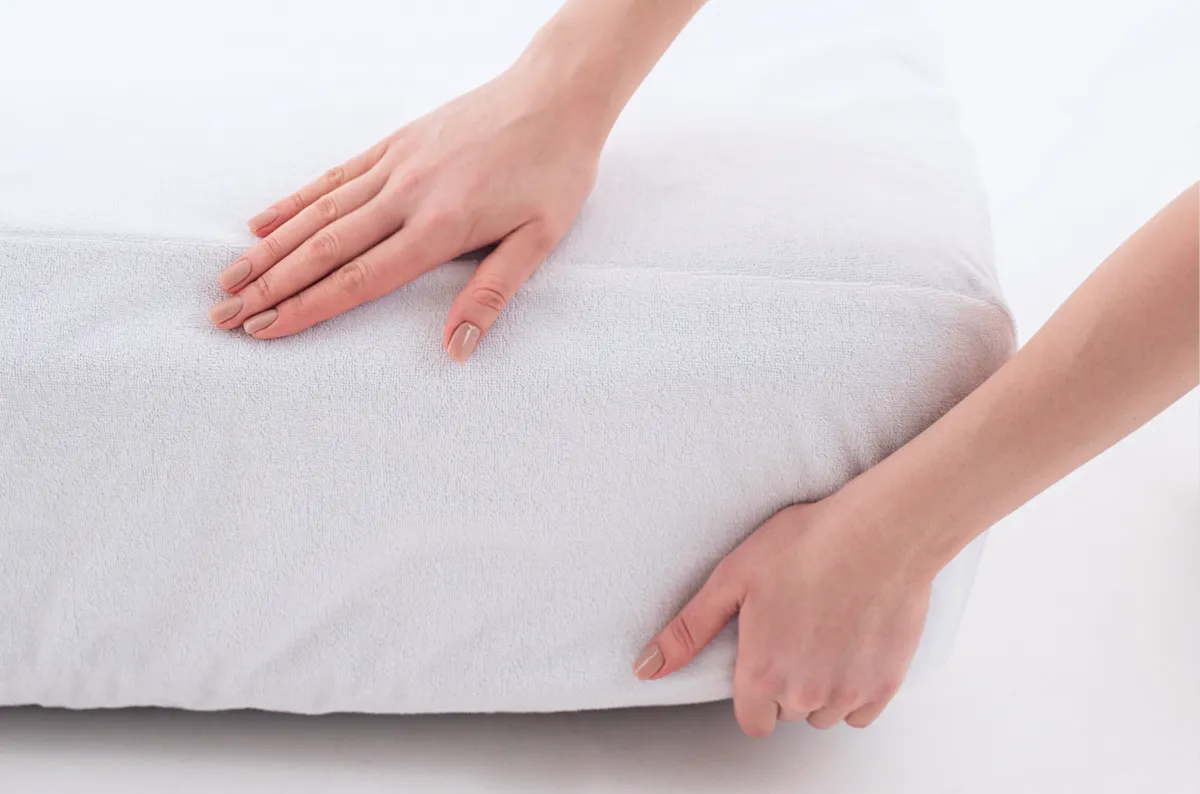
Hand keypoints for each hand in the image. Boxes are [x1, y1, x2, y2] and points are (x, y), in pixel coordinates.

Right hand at [208, 61, 603, 360]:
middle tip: (223, 315)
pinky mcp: (394, 144)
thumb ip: (492, 295)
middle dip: (270, 287)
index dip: (308, 308)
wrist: (556, 95)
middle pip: (324, 249)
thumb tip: (458, 349)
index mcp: (440, 227)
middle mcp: (405, 196)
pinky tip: (263, 222)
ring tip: (229, 278)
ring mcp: (394, 166)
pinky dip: (294, 201)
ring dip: (269, 249)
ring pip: (318, 213)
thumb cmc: (555, 171)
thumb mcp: (538, 240)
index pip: (359, 279)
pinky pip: (334, 178)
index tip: (266, 331)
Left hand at [633, 502, 932, 736]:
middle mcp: (805, 694)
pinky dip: (856, 686)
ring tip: (824, 631)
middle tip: (795, 627)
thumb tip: (645, 667)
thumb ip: (689, 631)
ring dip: (821, 686)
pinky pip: (861, 709)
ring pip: (825, 712)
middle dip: (787, 681)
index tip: (763, 655)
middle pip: (788, 712)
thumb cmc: (807, 545)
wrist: (880, 532)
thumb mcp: (732, 579)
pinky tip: (851, 642)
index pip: (751, 720)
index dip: (753, 690)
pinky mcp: (886, 684)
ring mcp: (848, 693)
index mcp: (762, 674)